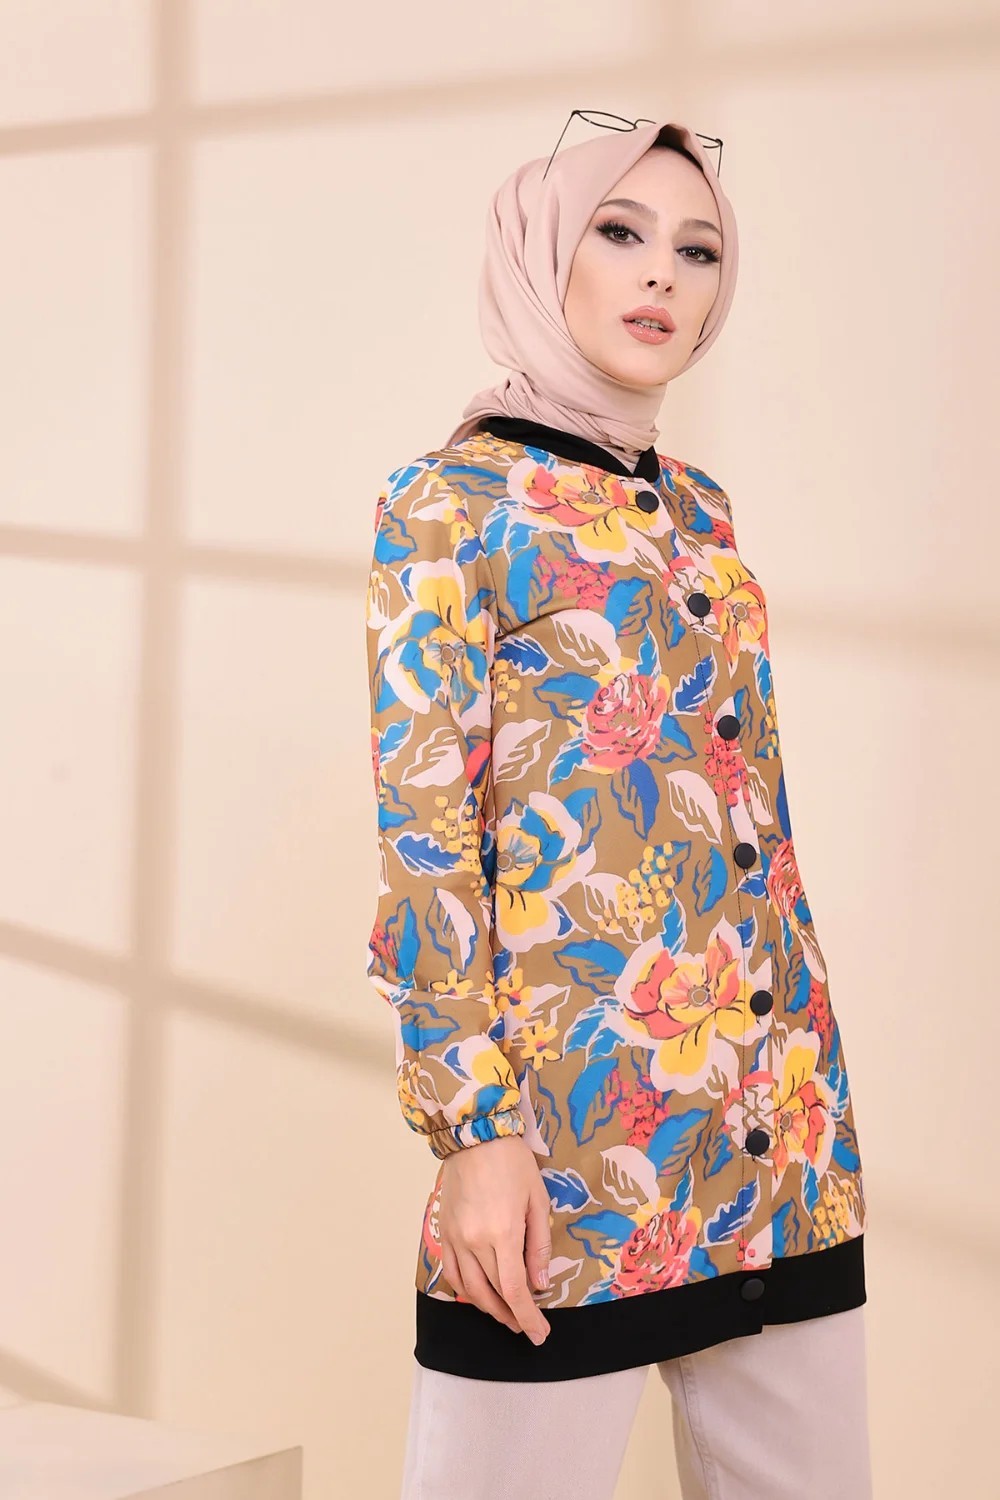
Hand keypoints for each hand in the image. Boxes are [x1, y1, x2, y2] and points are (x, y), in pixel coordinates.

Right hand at [438, 1135, 552, 1344]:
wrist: (475, 1135)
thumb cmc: (512, 1163)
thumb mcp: (537, 1200)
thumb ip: (538, 1245)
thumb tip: (540, 1284)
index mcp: (503, 1233)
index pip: (514, 1290)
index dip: (528, 1317)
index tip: (539, 1334)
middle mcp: (475, 1241)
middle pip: (491, 1294)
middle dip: (511, 1316)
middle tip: (527, 1326)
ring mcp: (455, 1238)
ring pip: (469, 1289)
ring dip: (488, 1308)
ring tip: (506, 1315)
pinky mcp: (444, 1232)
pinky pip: (451, 1272)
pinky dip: (464, 1290)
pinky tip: (478, 1294)